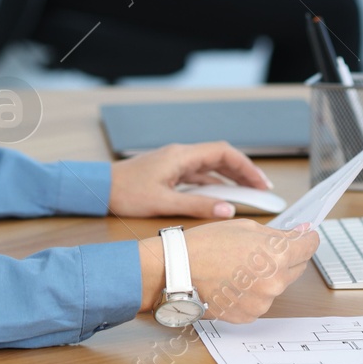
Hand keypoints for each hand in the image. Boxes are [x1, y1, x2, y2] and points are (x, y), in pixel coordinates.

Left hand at [110, 141, 272, 219]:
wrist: (100, 188)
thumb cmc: (126, 192)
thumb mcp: (163, 203)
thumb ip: (197, 206)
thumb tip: (227, 210)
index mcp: (181, 156)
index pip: (223, 153)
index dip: (246, 167)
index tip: (261, 183)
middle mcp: (181, 155)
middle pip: (221, 158)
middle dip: (243, 172)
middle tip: (261, 190)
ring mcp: (175, 163)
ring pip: (211, 167)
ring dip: (230, 178)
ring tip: (248, 193)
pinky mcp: (170, 172)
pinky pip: (199, 175)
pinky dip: (214, 184)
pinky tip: (222, 196)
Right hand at [138, 221, 319, 322]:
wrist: (179, 269)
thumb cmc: (208, 244)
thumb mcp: (247, 228)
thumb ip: (280, 233)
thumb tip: (303, 232)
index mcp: (278, 255)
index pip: (310, 247)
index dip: (306, 239)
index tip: (303, 237)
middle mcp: (275, 282)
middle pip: (298, 267)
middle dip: (287, 257)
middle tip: (262, 250)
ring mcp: (262, 302)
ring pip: (279, 285)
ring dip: (269, 276)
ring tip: (241, 267)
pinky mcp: (249, 315)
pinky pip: (262, 301)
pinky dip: (254, 292)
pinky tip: (234, 282)